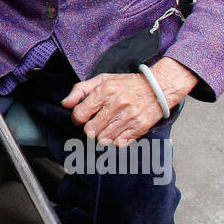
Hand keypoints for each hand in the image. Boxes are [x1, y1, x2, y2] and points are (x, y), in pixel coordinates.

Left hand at [62, 57, 197, 145]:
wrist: (158, 87)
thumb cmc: (127, 84)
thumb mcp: (102, 80)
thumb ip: (80, 90)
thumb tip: (65, 104)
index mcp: (105, 91)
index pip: (79, 115)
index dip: (78, 119)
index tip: (82, 117)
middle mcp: (116, 104)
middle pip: (90, 131)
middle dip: (90, 129)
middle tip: (96, 123)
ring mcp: (129, 117)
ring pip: (103, 139)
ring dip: (102, 135)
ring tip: (108, 126)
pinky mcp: (139, 128)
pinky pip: (118, 143)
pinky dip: (116, 139)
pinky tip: (119, 130)